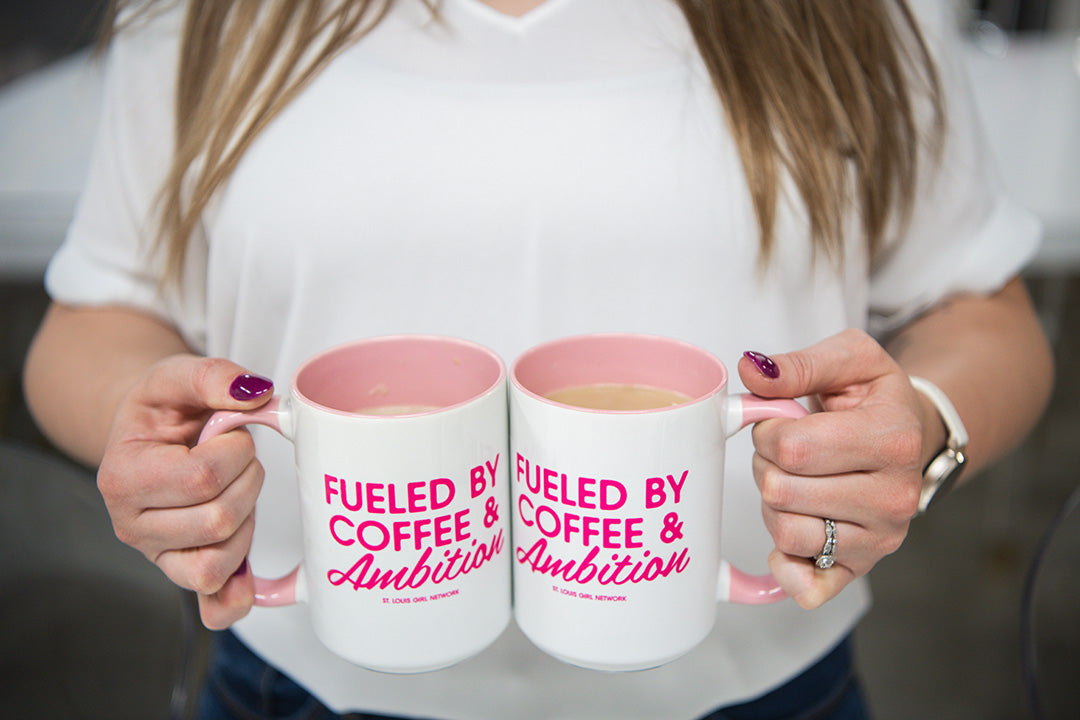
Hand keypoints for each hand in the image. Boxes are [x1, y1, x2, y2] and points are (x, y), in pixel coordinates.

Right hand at [97, 355, 272, 628]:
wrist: (152, 434)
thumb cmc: (164, 408)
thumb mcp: (178, 376)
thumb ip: (214, 376)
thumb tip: (254, 393)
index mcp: (122, 476)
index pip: (201, 478)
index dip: (235, 451)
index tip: (231, 433)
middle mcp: (132, 525)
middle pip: (217, 520)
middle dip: (248, 480)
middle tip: (239, 458)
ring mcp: (157, 555)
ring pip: (220, 561)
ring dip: (247, 519)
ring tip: (234, 488)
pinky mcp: (183, 572)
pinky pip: (213, 606)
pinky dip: (237, 596)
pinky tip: (250, 577)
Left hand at [740, 329, 929, 608]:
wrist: (908, 434)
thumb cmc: (873, 398)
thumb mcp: (849, 359)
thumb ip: (799, 364)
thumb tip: (753, 372)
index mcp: (893, 438)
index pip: (792, 447)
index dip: (767, 430)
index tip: (780, 421)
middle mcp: (894, 497)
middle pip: (782, 491)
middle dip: (767, 465)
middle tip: (787, 452)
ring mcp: (880, 539)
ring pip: (787, 534)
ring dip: (773, 504)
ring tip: (794, 480)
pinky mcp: (862, 568)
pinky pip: (807, 587)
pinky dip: (786, 565)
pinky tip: (793, 526)